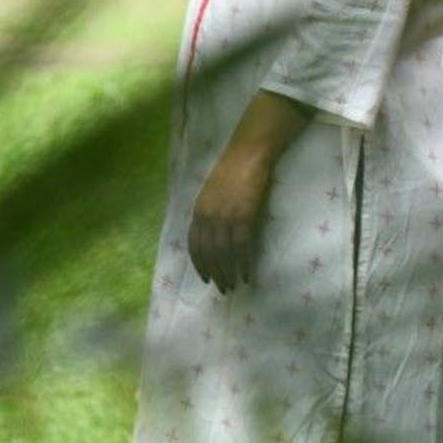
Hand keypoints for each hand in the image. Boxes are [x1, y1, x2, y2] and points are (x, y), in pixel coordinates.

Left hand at [187, 146, 272, 292]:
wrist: (248, 153)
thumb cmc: (234, 169)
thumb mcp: (212, 192)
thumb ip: (211, 211)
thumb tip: (215, 232)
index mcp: (198, 211)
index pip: (194, 245)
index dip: (200, 264)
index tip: (206, 278)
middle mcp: (207, 217)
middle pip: (208, 253)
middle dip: (214, 274)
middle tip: (222, 288)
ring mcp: (224, 217)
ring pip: (223, 254)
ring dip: (228, 273)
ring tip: (233, 286)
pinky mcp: (243, 216)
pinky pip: (241, 247)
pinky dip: (243, 263)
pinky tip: (246, 274)